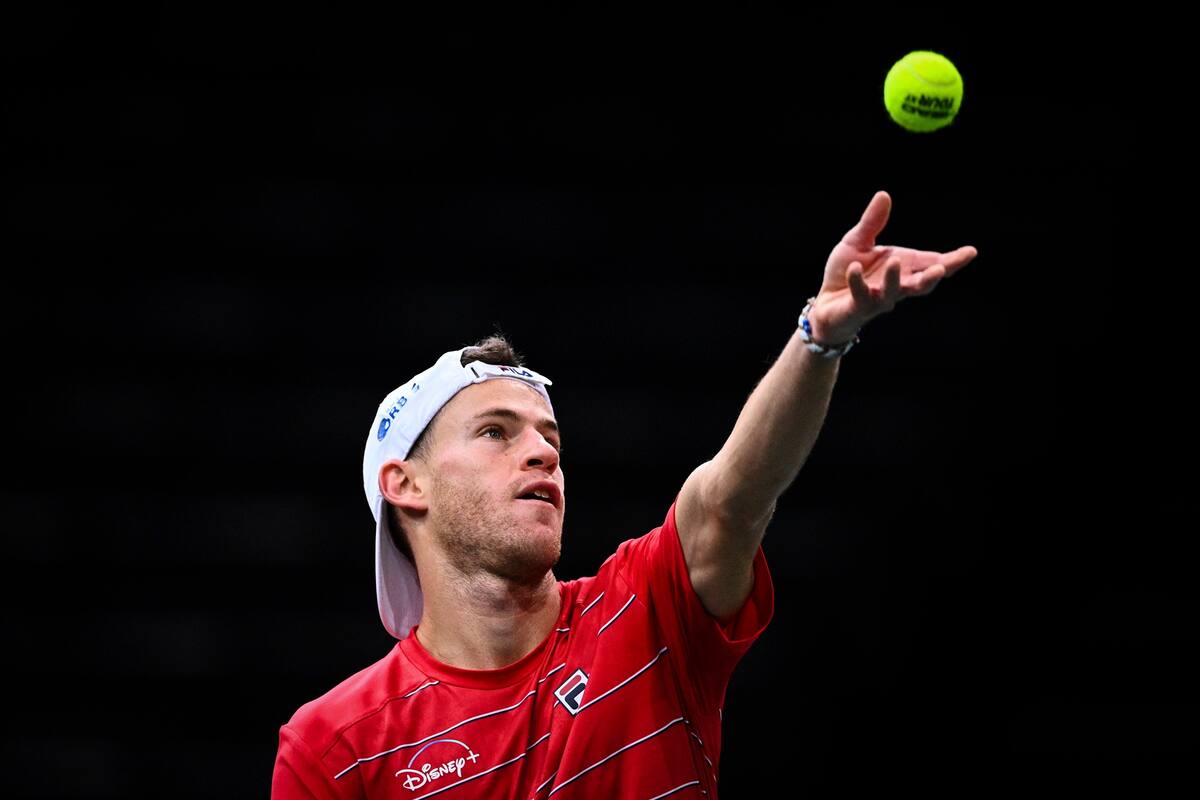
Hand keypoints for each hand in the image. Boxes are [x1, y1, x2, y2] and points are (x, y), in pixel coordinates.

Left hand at [806, 191, 977, 344]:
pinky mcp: (857, 307)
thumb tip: (884, 195)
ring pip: (892, 292)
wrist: (825, 302)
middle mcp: (896, 285)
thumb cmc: (846, 271)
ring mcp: (877, 299)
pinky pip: (860, 295)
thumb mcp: (857, 242)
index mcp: (903, 267)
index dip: (952, 261)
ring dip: (894, 279)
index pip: (932, 264)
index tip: (971, 252)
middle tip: (941, 269)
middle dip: (931, 277)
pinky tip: (854, 268)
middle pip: (920, 285)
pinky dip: (857, 282)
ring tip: (894, 262)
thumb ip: (873, 222)